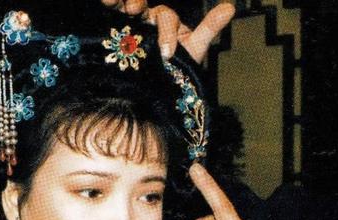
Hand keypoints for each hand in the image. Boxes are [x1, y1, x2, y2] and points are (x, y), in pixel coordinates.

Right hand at [101, 0, 234, 62]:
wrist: (156, 91)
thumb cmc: (177, 70)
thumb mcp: (195, 48)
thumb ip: (210, 27)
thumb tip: (230, 7)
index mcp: (166, 22)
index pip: (166, 17)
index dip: (167, 30)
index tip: (167, 53)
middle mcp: (146, 19)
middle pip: (142, 4)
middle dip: (140, 4)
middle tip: (136, 13)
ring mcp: (128, 22)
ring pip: (125, 2)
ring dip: (122, 0)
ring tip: (118, 5)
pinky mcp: (112, 28)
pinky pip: (109, 9)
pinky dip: (109, 2)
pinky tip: (106, 2)